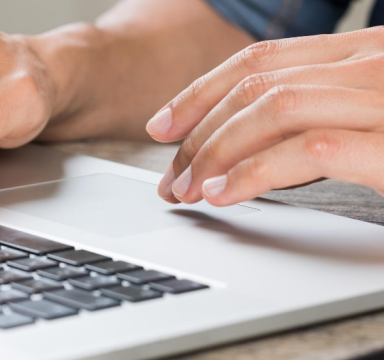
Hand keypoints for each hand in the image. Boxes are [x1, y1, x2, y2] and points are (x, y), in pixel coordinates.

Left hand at [147, 27, 383, 205]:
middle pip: (256, 85)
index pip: (262, 59)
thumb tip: (242, 145)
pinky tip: (223, 194)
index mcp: (362, 53)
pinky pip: (308, 150)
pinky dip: (254, 172)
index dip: (201, 93)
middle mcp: (373, 63)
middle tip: (172, 176)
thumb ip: (315, 114)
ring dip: (215, 153)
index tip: (163, 125)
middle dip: (198, 133)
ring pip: (273, 109)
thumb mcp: (369, 118)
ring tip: (189, 190)